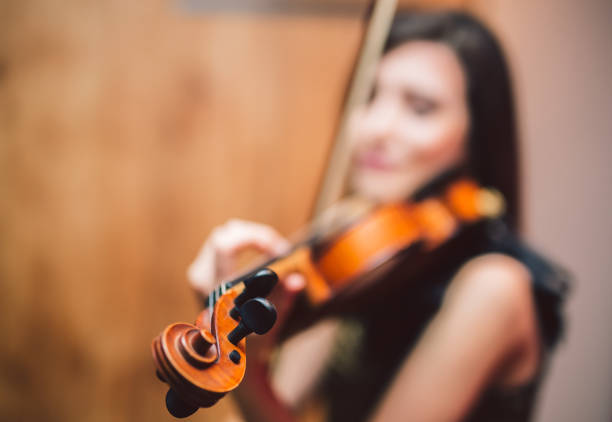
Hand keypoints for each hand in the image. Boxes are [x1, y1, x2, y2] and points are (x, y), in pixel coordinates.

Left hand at [187, 219, 304, 358]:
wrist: (220, 358)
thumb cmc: (243, 344)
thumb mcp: (265, 325)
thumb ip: (281, 301)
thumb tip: (297, 280)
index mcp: (214, 287)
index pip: (226, 244)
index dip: (256, 237)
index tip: (280, 250)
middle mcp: (201, 276)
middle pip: (226, 233)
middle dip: (256, 234)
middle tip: (279, 248)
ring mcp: (200, 272)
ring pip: (225, 234)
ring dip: (250, 237)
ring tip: (272, 250)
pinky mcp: (204, 271)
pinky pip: (223, 243)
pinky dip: (244, 242)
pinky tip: (261, 254)